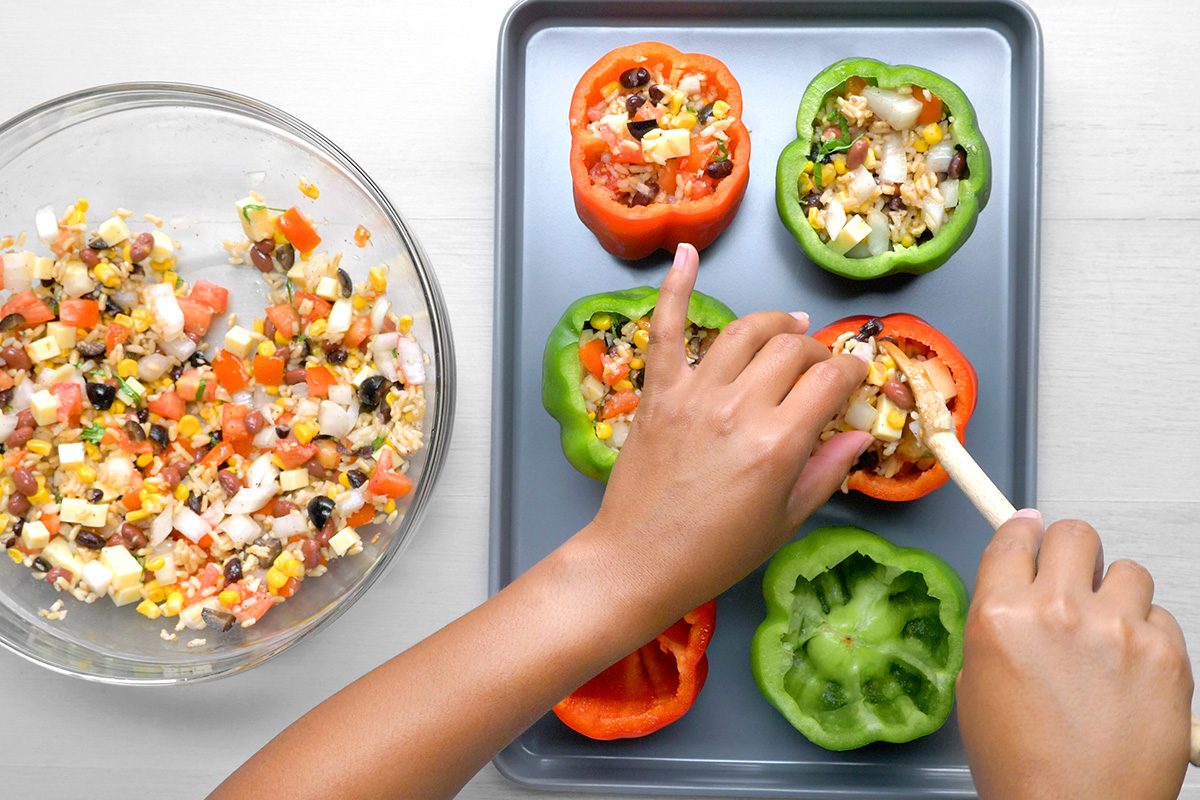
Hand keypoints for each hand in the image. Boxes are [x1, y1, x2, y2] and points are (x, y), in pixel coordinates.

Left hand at [582, 243, 869, 614]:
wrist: (639, 561)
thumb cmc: (715, 552)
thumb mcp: (785, 521)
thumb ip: (826, 471)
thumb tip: (859, 434)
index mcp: (779, 443)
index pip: (830, 379)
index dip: (852, 369)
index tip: (855, 374)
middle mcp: (739, 408)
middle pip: (792, 350)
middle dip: (817, 351)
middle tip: (820, 366)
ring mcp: (694, 394)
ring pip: (744, 332)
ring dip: (773, 323)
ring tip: (787, 328)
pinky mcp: (658, 393)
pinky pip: (667, 329)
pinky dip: (675, 288)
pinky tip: (686, 254)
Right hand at [958, 512, 1193, 799]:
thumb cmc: (1023, 765)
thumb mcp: (976, 683)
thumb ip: (996, 624)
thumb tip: (1016, 590)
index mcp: (1001, 616)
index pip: (1015, 536)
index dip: (1023, 532)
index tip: (1030, 532)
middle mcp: (1058, 612)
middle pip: (1075, 534)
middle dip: (1071, 554)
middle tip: (1072, 583)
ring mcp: (1117, 631)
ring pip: (1127, 571)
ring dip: (1116, 594)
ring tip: (1106, 636)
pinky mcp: (1167, 656)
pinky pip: (1162, 616)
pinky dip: (1148, 635)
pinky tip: (1130, 669)